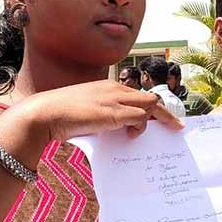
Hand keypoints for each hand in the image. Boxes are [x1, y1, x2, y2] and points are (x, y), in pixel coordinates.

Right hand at [29, 80, 183, 140]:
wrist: (44, 113)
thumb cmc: (59, 114)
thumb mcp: (85, 111)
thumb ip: (100, 115)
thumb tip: (109, 127)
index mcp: (107, 86)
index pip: (136, 94)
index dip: (150, 106)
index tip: (160, 116)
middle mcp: (114, 89)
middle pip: (149, 98)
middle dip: (165, 112)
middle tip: (176, 125)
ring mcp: (115, 100)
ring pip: (150, 105)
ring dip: (161, 119)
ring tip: (169, 130)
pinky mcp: (114, 113)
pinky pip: (139, 118)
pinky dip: (142, 128)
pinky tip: (133, 136)